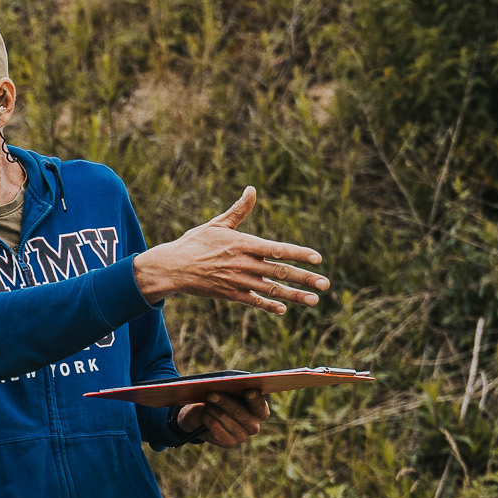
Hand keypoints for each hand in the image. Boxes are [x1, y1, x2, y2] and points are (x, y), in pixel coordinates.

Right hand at [131, 187, 328, 313]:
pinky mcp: (229, 294)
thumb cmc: (194, 243)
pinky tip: (283, 308)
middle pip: (280, 272)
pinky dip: (269, 305)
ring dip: (294, 295)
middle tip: (325, 284)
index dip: (299, 254)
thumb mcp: (217, 224)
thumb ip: (239, 210)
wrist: (171, 267)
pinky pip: (253, 301)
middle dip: (305, 278)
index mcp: (243, 244)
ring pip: (271, 289)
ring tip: (314, 299)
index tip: (317, 258)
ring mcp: (237, 281)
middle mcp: (243, 263)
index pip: (278, 249)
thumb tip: (252, 189)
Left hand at [176, 389, 269, 447]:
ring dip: (212, 409)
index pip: (260, 405)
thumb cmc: (220, 399)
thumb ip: (232, 387)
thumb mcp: (227, 391)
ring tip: (207, 405)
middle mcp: (254, 426)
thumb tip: (227, 383)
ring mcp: (242, 436)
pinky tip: (205, 416)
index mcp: (260, 411)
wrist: (204, 416)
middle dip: (224, 401)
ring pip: (224, 418)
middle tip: (211, 394)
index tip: (248, 391)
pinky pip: (216, 428)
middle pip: (239, 412)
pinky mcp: (230, 443)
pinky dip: (208, 419)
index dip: (254, 398)